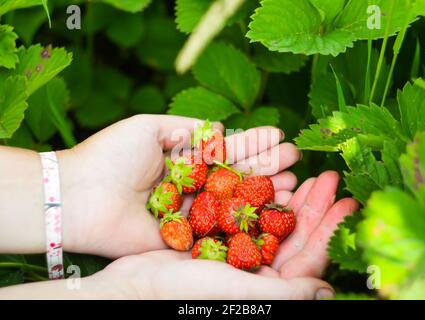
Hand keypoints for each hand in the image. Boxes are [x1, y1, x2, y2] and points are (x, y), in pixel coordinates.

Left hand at [59, 115, 300, 257]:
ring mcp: (191, 214)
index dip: (251, 145)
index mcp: (182, 159)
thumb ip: (186, 127)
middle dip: (265, 167)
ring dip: (263, 192)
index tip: (279, 136)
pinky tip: (273, 210)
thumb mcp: (149, 127)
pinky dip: (247, 222)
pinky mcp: (187, 239)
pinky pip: (221, 230)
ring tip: (292, 180)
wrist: (82, 196)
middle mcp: (191, 187)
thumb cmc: (112, 156)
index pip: (225, 152)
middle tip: (294, 159)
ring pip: (234, 203)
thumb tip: (219, 130)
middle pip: (235, 177)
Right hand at [86, 171, 357, 298]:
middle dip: (314, 204)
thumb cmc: (182, 293)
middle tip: (328, 176)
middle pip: (295, 232)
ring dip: (288, 193)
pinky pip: (247, 210)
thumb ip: (285, 292)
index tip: (347, 201)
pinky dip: (258, 191)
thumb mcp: (236, 290)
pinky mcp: (219, 235)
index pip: (309, 256)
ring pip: (273, 218)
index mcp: (268, 285)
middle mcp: (257, 269)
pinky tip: (266, 175)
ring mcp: (238, 251)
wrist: (135, 285)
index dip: (330, 228)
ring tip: (302, 169)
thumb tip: (327, 291)